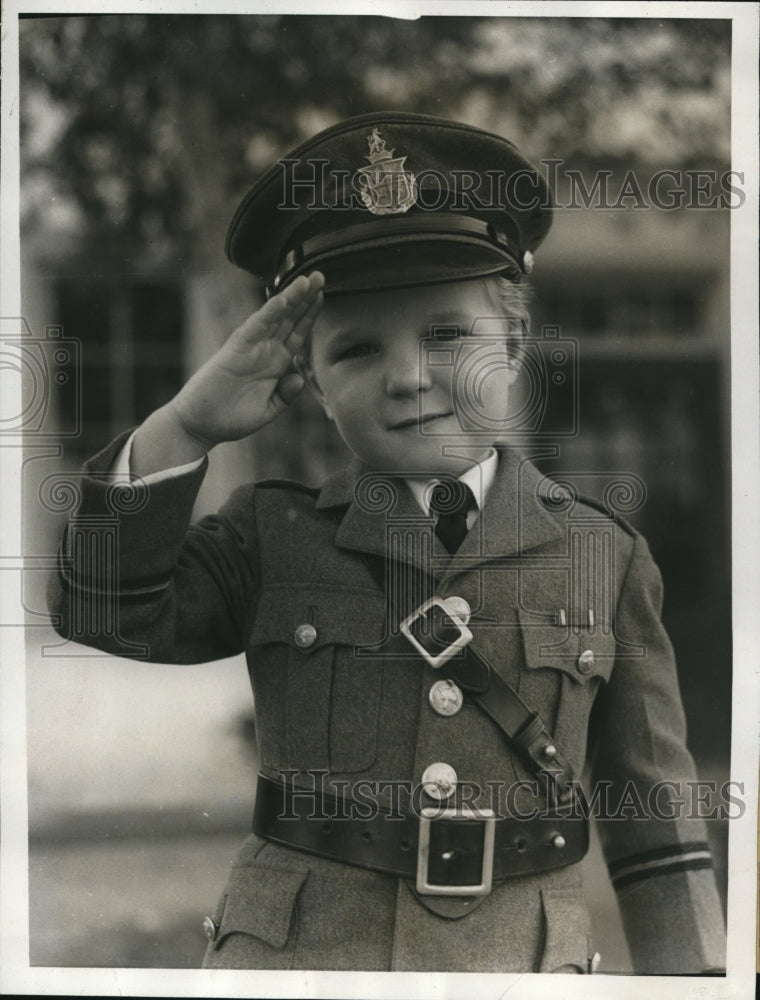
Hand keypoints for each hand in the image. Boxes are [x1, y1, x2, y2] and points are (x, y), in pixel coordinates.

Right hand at [170, 271, 323, 445]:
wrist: (200, 426)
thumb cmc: (231, 418)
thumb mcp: (267, 410)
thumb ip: (285, 396)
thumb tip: (298, 378)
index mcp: (275, 364)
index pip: (296, 334)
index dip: (310, 316)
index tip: (324, 296)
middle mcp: (264, 351)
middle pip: (289, 319)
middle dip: (305, 298)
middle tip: (322, 275)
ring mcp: (250, 348)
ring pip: (275, 318)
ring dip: (291, 298)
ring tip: (308, 280)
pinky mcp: (235, 350)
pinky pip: (255, 328)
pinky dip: (269, 313)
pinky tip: (283, 299)